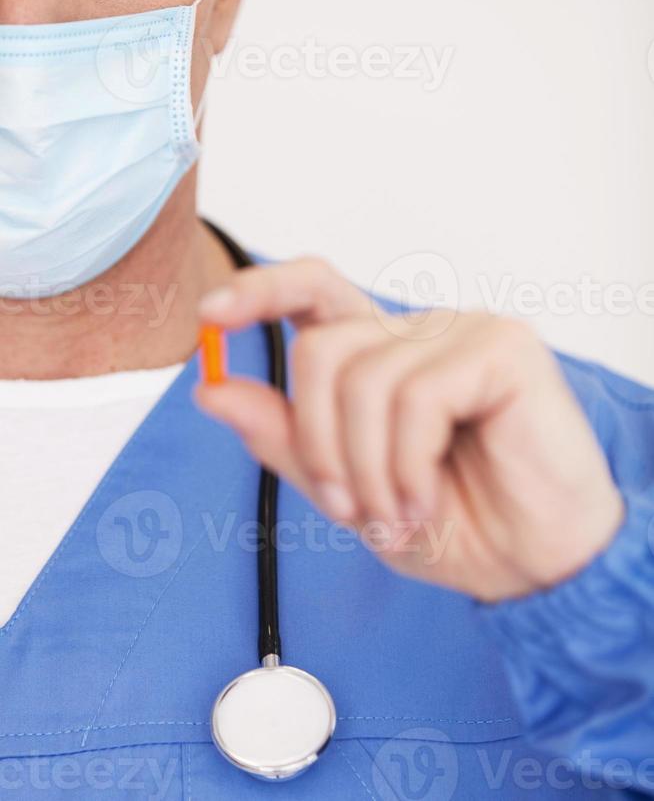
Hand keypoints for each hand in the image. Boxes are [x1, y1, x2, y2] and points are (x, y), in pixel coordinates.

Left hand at [196, 257, 624, 601]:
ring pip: (363, 379)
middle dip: (318, 443)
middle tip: (349, 507)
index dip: (260, 290)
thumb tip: (211, 389)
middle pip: (321, 348)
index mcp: (383, 356)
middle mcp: (419, 334)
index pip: (313, 291)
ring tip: (400, 515)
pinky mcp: (502, 349)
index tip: (210, 312)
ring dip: (368, 471)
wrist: (534, 568)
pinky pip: (416, 398)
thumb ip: (285, 439)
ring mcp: (463, 333)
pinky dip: (408, 465)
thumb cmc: (455, 524)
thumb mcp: (347, 492)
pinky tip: (428, 497)